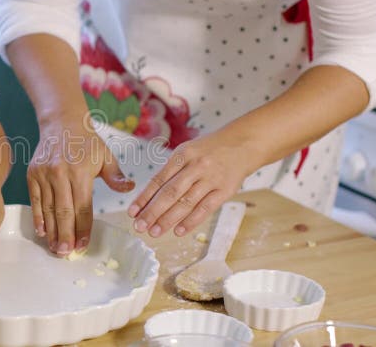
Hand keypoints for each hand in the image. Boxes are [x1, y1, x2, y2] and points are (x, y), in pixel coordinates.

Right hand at [28, 116, 134, 255]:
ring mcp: (44, 175)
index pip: (82, 207)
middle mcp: (60, 174)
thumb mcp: (105, 155)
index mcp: (80, 172)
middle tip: (66, 253)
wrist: (61, 123)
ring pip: (48, 209)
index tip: (83, 245)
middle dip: (65, 235)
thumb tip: (130, 188)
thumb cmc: (87, 142)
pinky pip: (36, 201)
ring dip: (51, 231)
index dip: (83, 228)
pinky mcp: (32, 175)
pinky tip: (42, 231)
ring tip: (55, 248)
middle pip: (63, 211)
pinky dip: (38, 217)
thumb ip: (116, 175)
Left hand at [127, 132, 258, 237]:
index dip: (144, 197)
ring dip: (168, 219)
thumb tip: (149, 197)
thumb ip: (171, 171)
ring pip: (186, 203)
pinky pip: (206, 208)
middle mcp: (196, 166)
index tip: (132, 212)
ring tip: (154, 232)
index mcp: (182, 155)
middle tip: (139, 226)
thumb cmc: (209, 150)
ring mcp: (211, 179)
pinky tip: (178, 231)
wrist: (243, 143)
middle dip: (152, 212)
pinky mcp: (225, 190)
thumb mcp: (188, 151)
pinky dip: (191, 221)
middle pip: (170, 193)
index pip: (158, 180)